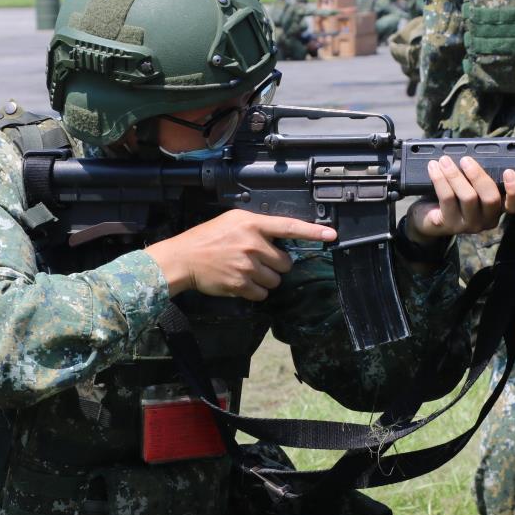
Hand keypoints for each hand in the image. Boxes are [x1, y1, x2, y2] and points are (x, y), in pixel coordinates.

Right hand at [146, 210, 336, 299]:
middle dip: (275, 265)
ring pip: (275, 280)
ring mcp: (247, 265)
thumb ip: (258, 227)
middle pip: (285, 262)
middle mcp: (253, 244)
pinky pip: (262, 293)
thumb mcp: (233, 221)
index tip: (332, 235)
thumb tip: (281, 238)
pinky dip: (255, 292)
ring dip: (265, 280)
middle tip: (257, 261)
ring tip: (245, 271)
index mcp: (252, 224)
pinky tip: (240, 282)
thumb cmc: (207, 238)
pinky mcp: (241, 284)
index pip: (289, 227)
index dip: (313, 232)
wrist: (183, 258)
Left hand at [405, 155, 514, 242]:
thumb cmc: (454, 196)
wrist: (427, 217)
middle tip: (465, 160)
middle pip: (491, 199)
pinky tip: (433, 168)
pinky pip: (447, 199)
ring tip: (444, 161)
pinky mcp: (449, 224)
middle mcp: (487, 219)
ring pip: (468, 197)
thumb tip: (477, 151)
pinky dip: (439, 180)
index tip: (508, 171)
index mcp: (498, 208)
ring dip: (455, 175)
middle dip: (478, 176)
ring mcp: (469, 224)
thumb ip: (478, 175)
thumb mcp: (471, 186)